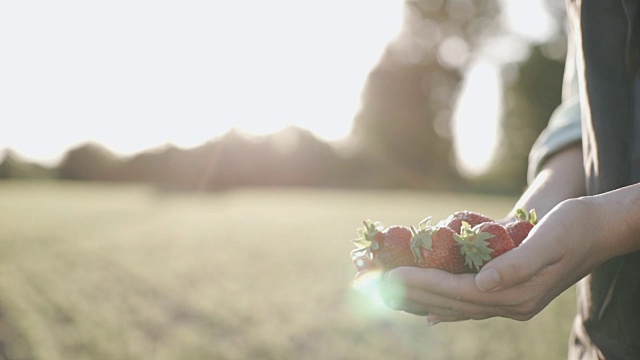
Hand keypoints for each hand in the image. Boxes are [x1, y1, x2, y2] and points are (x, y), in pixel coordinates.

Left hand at [380, 197, 609, 322]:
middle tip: (379, 287)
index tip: (393, 276)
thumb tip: (483, 282)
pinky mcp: (512, 295)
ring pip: (457, 308)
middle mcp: (511, 304)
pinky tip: (431, 315)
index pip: (458, 291)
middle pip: (452, 303)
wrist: (601, 230)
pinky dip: (447, 309)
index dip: (424, 284)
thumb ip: (516, 264)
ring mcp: (512, 303)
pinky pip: (471, 306)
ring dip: (424, 303)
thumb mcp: (549, 240)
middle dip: (414, 295)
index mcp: (517, 293)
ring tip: (394, 301)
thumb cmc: (575, 227)